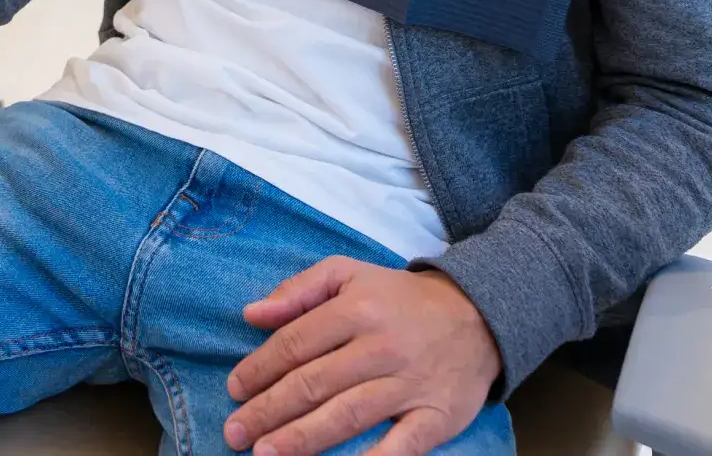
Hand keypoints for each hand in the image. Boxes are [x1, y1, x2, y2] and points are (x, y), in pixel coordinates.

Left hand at [223, 260, 499, 455]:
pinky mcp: (436, 417)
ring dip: (302, 439)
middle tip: (235, 433)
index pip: (296, 342)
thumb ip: (299, 290)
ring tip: (266, 454)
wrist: (476, 316)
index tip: (234, 389)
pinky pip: (400, 448)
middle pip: (314, 383)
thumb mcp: (348, 273)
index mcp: (355, 309)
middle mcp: (379, 347)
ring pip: (346, 416)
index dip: (260, 368)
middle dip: (269, 410)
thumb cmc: (397, 299)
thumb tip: (252, 314)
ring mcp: (408, 384)